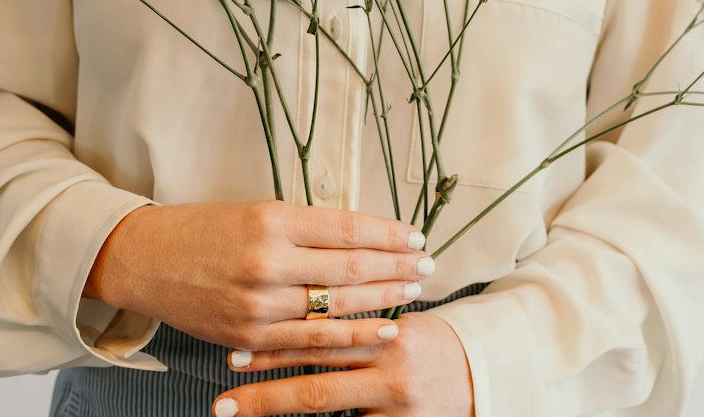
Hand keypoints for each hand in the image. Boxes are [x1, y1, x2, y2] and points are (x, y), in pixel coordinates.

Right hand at [83, 200, 432, 350]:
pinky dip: (350, 337)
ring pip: (337, 305)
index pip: (347, 228)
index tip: (416, 235)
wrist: (148, 260)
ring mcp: (259, 303)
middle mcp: (269, 260)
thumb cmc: (204, 227)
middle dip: (396, 267)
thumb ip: (304, 226)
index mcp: (273, 219)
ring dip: (382, 299)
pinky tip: (379, 329)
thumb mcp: (256, 210)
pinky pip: (311, 341)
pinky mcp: (249, 335)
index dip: (388, 234)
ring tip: (413, 292)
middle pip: (350, 267)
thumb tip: (360, 236)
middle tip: (428, 265)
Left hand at [212, 310, 474, 415]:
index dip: (280, 337)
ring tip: (233, 406)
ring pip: (325, 402)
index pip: (327, 329)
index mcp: (395, 332)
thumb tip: (303, 297)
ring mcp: (395, 405)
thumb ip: (358, 311)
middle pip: (318, 371)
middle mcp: (394, 367)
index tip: (237, 342)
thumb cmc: (430, 345)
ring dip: (275, 403)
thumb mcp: (400, 320)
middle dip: (267, 376)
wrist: (477, 382)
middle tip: (225, 376)